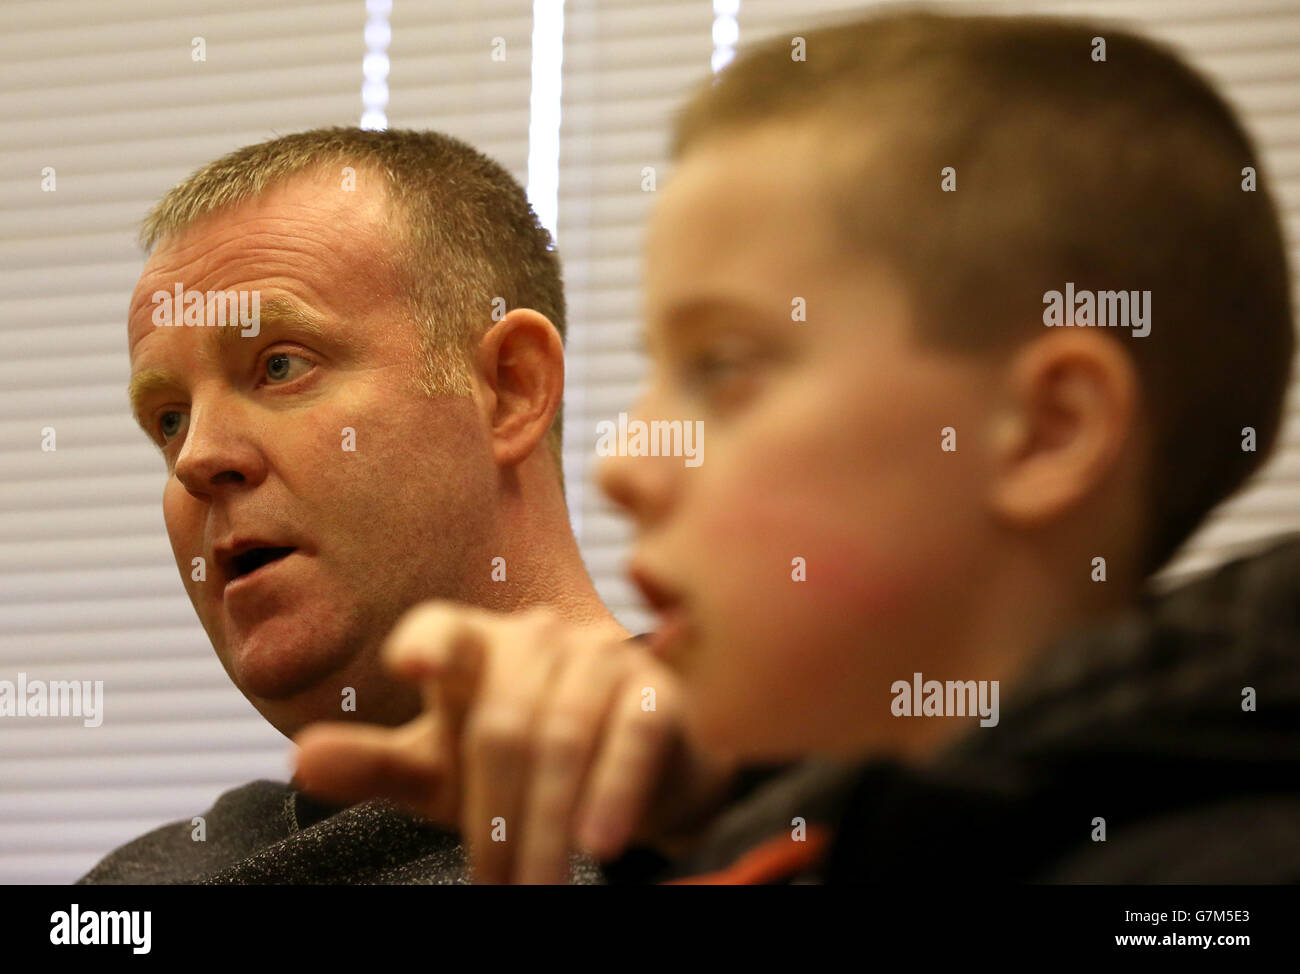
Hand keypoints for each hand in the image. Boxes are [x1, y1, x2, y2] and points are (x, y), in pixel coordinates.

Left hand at [292, 603, 735, 882]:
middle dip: (496, 817)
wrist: (633, 775)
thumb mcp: (442, 773)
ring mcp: (602, 658)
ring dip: (548, 822)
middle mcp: (539, 638)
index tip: (411, 670)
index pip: (444, 629)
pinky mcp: (655, 690)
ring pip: (563, 735)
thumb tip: (301, 759)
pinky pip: (633, 736)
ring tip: (537, 887)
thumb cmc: (520, 768)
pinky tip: (600, 843)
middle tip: (497, 889)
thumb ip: (375, 764)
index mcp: (474, 646)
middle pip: (502, 723)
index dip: (427, 643)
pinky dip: (614, 791)